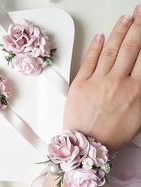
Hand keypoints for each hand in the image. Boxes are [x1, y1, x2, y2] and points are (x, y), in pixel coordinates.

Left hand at [63, 5, 140, 152]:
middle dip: (136, 27)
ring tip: (124, 19)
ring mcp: (98, 81)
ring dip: (118, 32)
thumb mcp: (138, 116)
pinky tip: (100, 37)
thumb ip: (140, 91)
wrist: (88, 144)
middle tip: (138, 13)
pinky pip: (89, 60)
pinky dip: (95, 47)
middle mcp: (118, 82)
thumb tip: (140, 76)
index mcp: (136, 90)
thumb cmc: (111, 134)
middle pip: (129, 48)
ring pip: (110, 50)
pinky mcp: (80, 83)